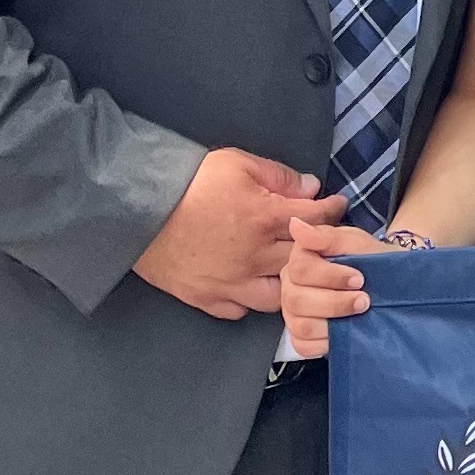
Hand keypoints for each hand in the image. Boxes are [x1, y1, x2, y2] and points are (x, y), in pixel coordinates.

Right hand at [135, 147, 324, 320]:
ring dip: (288, 286)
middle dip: (320, 252)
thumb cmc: (188, 182)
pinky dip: (250, 301)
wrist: (137, 209)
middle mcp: (256, 256)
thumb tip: (311, 188)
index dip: (333, 210)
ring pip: (279, 296)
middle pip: (305, 261)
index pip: (317, 218)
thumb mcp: (237, 163)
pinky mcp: (207, 298)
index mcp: (267, 219)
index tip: (338, 206)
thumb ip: (279, 176)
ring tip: (289, 273)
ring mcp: (232, 282)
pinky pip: (240, 310)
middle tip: (324, 245)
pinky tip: (253, 288)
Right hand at [278, 217, 384, 356]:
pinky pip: (303, 346)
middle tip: (364, 300)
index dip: (330, 276)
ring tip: (358, 314)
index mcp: (300, 258)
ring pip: (300, 325)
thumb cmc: (372, 260)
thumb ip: (328, 236)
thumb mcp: (357, 243)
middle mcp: (290, 285)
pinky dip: (324, 342)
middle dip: (334, 302)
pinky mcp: (301, 336)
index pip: (300, 270)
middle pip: (296, 300)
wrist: (392, 285)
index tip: (359, 278)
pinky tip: (344, 331)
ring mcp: (293, 312)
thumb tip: (296, 224)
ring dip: (333, 322)